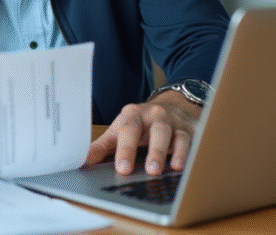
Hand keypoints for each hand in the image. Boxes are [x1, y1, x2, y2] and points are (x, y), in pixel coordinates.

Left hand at [83, 91, 201, 175]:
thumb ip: (102, 147)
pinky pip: (193, 140)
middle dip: (153, 151)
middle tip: (150, 171)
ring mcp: (174, 122)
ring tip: (172, 168)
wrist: (171, 104)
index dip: (126, 149)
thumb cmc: (141, 123)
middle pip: (155, 131)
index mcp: (133, 115)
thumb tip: (82, 161)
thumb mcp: (119, 131)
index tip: (123, 168)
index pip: (128, 130)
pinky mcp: (190, 130)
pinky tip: (187, 165)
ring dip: (175, 152)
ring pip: (176, 135)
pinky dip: (191, 152)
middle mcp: (155, 116)